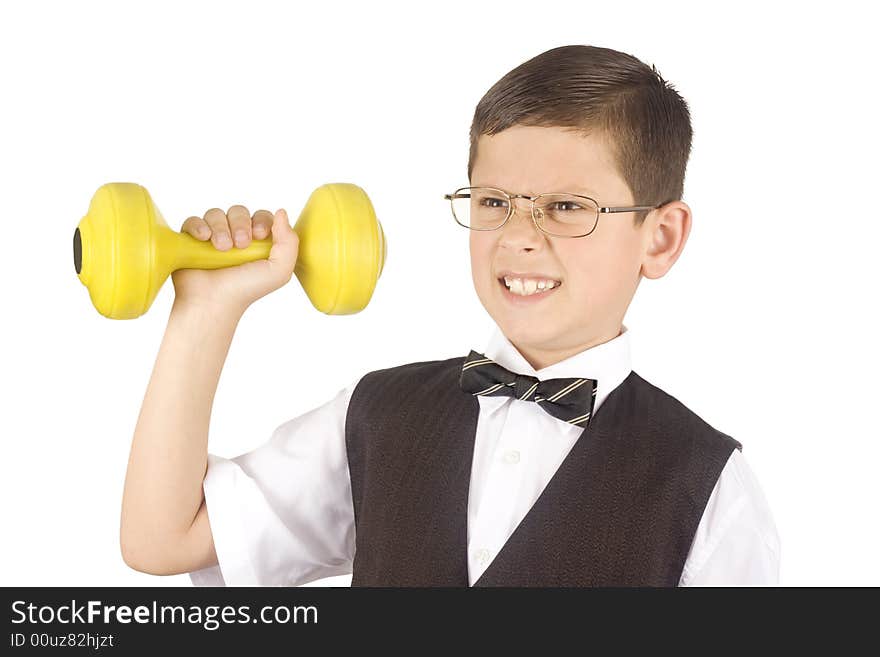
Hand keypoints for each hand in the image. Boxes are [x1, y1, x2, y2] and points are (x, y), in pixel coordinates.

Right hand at [171, 205, 298, 313]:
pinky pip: (193, 220)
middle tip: (240, 245)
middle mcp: (235, 237)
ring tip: (222, 248)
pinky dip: (199, 226)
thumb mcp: (279, 270)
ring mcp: (212, 237)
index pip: (261, 216)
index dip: (261, 220)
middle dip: (241, 224)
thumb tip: (281, 212)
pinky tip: (203, 239)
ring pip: (216, 214)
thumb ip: (289, 242)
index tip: (259, 235)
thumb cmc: (246, 289)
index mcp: (257, 242)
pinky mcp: (191, 240)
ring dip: (220, 227)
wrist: (214, 302)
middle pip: (239, 212)